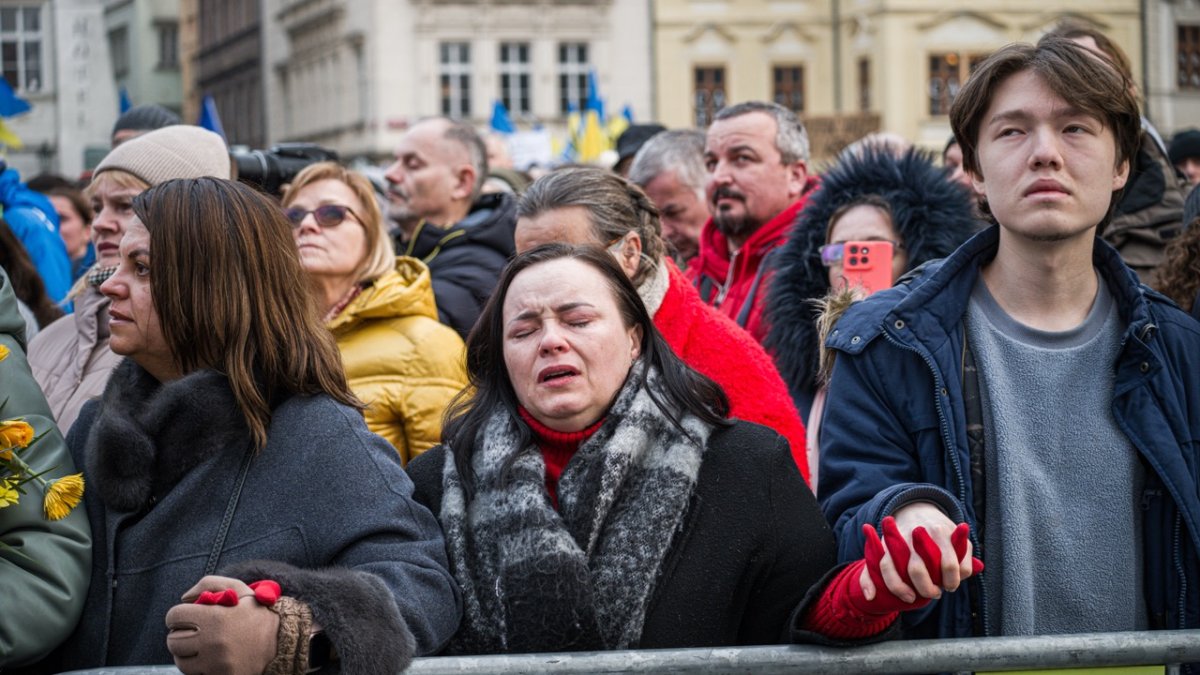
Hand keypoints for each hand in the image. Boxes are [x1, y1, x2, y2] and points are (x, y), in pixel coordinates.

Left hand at [166, 575, 279, 674]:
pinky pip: (195, 674)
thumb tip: (184, 598)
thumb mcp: (238, 589)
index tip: (187, 617)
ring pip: (181, 661)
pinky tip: (212, 659)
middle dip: (181, 635)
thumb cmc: (255, 613)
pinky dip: (199, 668)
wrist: (280, 641)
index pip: (174, 616)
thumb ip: (209, 584)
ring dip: (187, 654)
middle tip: (194, 633)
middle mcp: (213, 642)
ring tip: (202, 647)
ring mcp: (216, 663)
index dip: (178, 615)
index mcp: (214, 618)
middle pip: (173, 641)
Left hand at [857, 514, 983, 606]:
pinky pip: (962, 562)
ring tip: (948, 586)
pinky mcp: (954, 532)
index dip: (898, 587)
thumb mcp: (881, 553)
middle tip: (932, 593)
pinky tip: (958, 575)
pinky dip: (962, 574)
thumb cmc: (900, 544)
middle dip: (925, 589)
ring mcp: (935, 531)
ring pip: (946, 566)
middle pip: (916, 569)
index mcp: (891, 541)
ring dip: (949, 583)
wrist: (920, 511)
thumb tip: (869, 597)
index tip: (909, 598)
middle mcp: (912, 534)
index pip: (887, 566)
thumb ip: (870, 575)